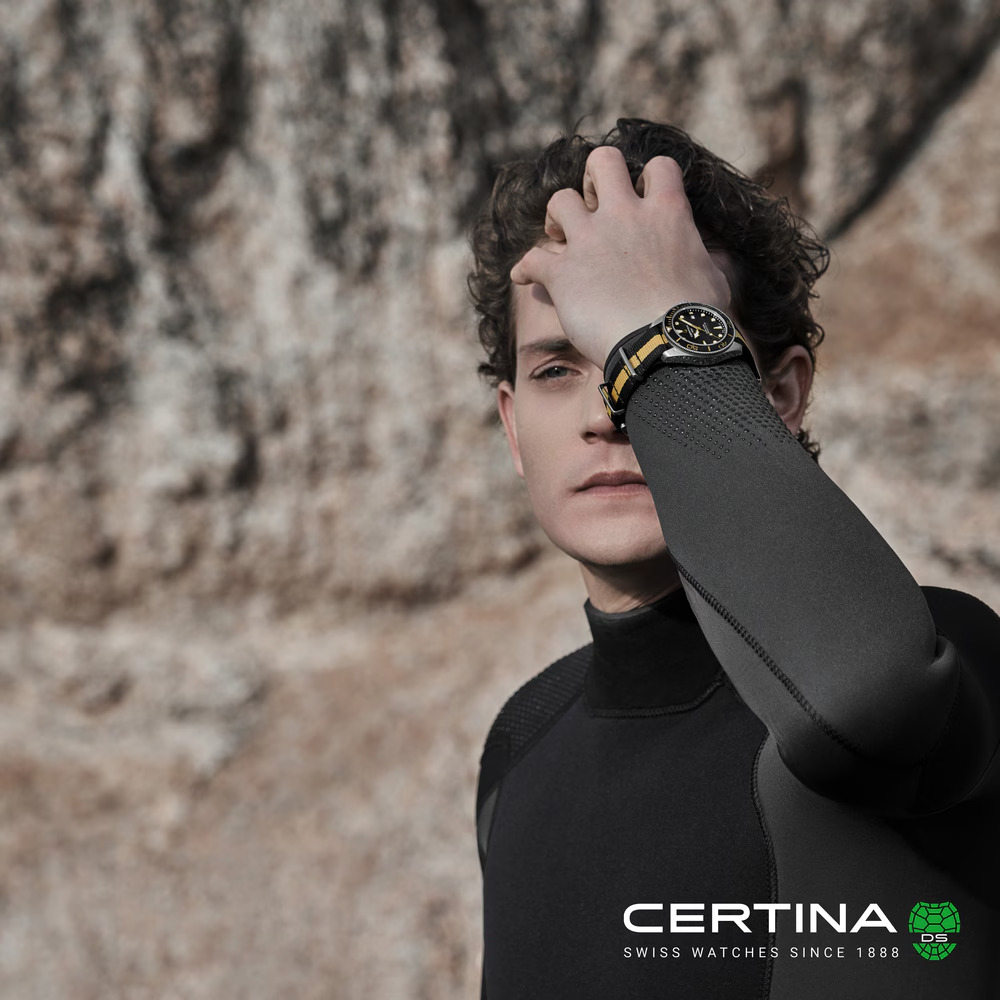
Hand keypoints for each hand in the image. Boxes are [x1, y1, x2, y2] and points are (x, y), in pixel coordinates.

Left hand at [510, 147, 730, 367]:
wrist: (664, 347)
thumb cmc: (697, 319)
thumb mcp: (713, 277)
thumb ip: (701, 257)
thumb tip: (709, 259)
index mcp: (666, 212)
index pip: (658, 166)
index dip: (648, 179)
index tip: (643, 198)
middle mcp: (624, 215)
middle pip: (601, 161)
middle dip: (594, 178)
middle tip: (593, 206)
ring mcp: (589, 241)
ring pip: (559, 200)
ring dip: (557, 218)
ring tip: (559, 237)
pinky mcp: (563, 273)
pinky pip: (531, 259)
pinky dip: (525, 268)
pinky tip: (523, 277)